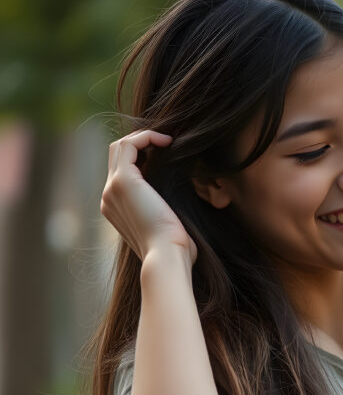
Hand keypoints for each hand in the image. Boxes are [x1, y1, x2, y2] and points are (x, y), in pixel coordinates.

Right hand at [101, 129, 197, 264]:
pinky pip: (128, 144)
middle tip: (167, 143)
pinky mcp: (122, 181)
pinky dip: (147, 137)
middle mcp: (108, 197)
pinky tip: (167, 142)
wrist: (166, 257)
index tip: (168, 154)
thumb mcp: (167, 226)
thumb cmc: (174, 249)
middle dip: (141, 143)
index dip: (142, 156)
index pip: (122, 171)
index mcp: (116, 208)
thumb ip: (164, 209)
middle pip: (117, 155)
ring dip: (143, 137)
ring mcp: (112, 188)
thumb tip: (180, 195)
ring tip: (167, 140)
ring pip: (119, 146)